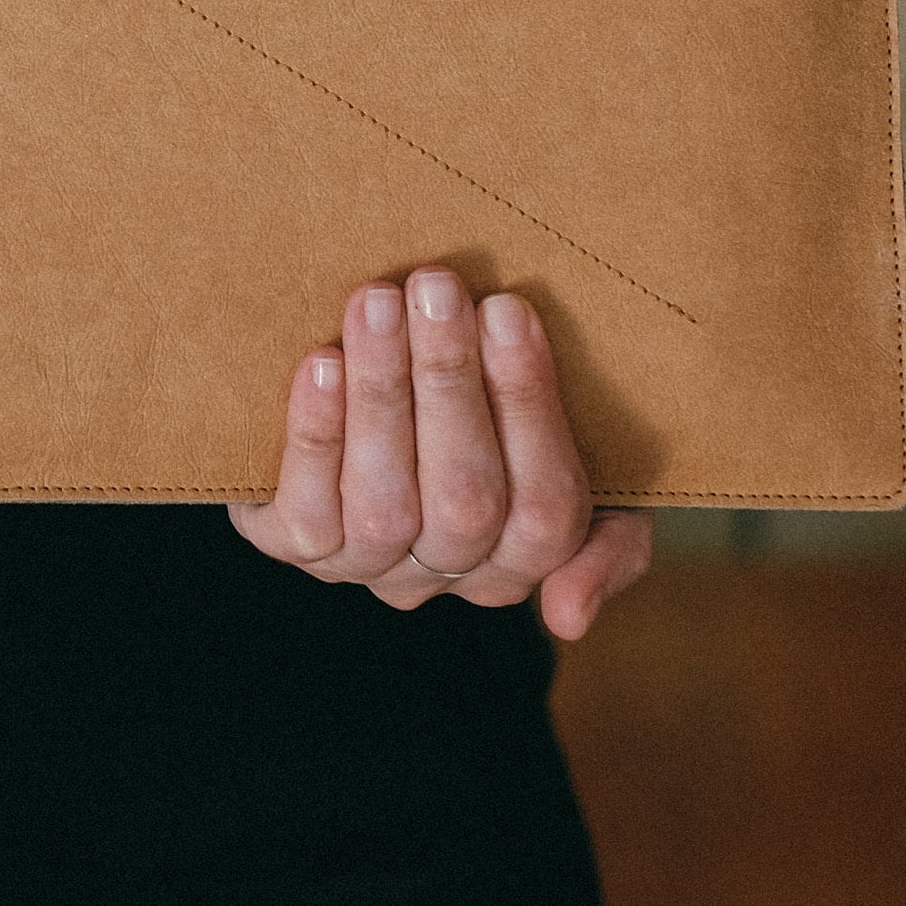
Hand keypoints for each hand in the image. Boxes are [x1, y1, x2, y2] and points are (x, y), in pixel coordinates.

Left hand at [227, 266, 653, 634]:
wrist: (385, 411)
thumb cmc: (502, 426)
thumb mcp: (589, 478)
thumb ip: (610, 543)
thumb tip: (569, 618)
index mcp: (529, 555)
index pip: (549, 504)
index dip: (528, 405)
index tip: (508, 308)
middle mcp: (448, 573)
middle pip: (465, 499)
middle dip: (450, 383)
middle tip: (436, 287)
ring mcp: (369, 566)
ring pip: (384, 503)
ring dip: (382, 395)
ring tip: (377, 303)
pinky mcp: (295, 546)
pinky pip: (308, 509)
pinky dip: (317, 435)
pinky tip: (323, 363)